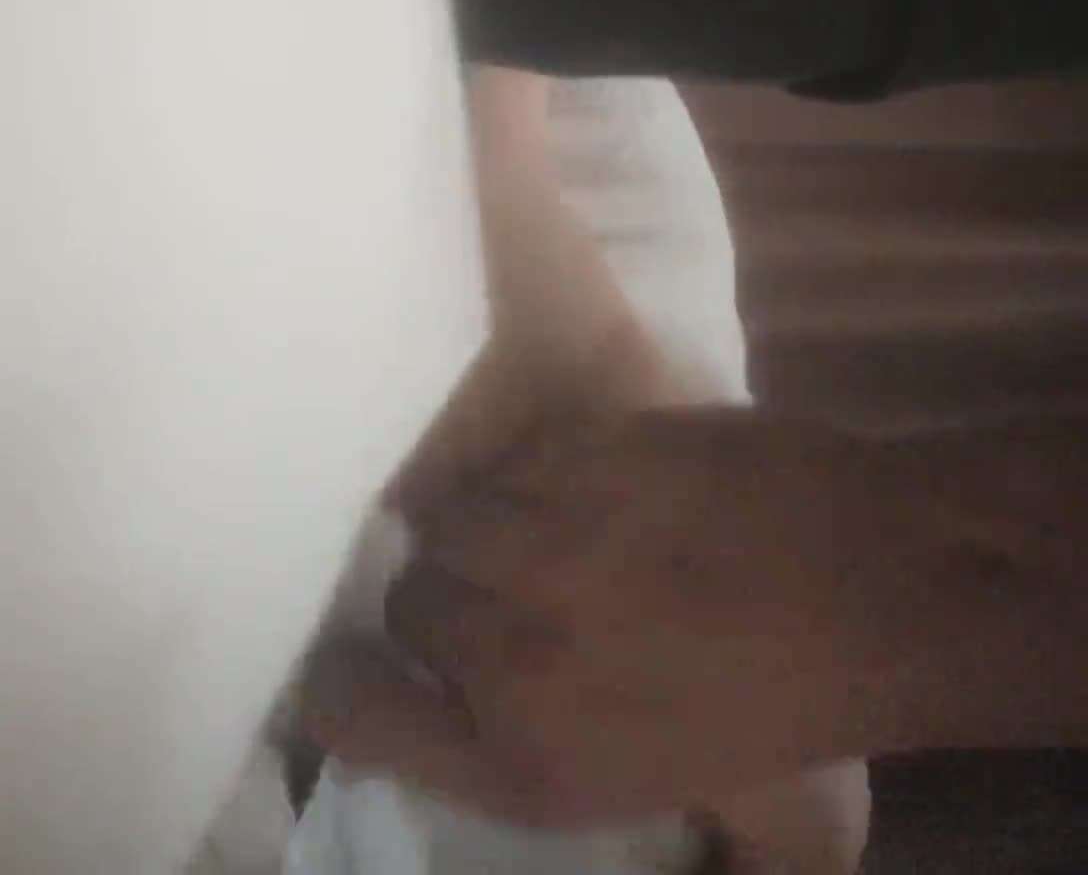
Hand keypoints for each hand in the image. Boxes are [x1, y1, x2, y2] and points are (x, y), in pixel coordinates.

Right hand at [300, 407, 897, 827]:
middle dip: (449, 598)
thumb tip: (497, 737)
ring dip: (490, 525)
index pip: (351, 716)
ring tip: (548, 528)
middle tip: (505, 592)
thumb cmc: (785, 708)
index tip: (357, 666)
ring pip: (454, 515)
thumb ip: (543, 761)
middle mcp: (512, 655)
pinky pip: (517, 461)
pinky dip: (542, 472)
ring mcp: (547, 545)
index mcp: (526, 761)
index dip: (339, 686)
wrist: (874, 589)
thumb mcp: (665, 793)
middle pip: (407, 605)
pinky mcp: (586, 457)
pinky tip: (592, 483)